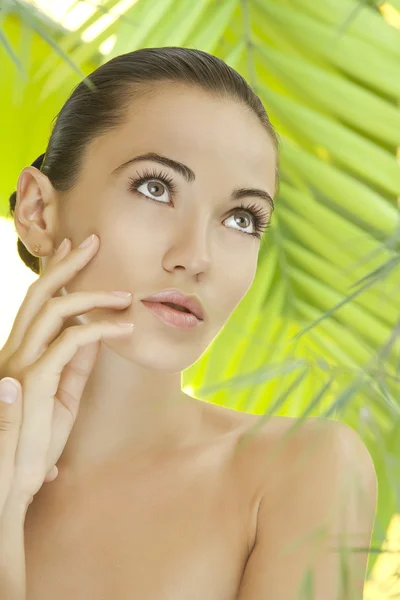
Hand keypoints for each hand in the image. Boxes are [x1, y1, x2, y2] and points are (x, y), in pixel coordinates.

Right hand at [0, 233, 133, 510]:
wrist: (12, 479)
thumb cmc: (35, 439)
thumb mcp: (61, 395)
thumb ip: (75, 363)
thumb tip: (96, 333)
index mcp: (18, 352)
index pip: (35, 303)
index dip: (54, 273)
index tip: (73, 251)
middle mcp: (15, 351)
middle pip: (40, 294)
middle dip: (67, 264)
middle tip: (93, 241)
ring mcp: (22, 364)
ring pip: (55, 310)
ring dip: (92, 293)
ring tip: (124, 292)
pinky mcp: (36, 380)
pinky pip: (72, 341)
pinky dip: (100, 328)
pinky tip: (123, 325)